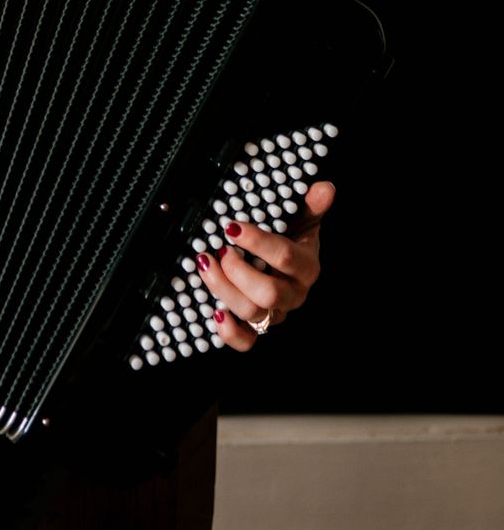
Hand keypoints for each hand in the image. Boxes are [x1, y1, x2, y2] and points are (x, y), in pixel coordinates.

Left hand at [193, 180, 334, 350]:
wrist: (286, 266)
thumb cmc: (291, 238)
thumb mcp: (302, 219)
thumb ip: (312, 205)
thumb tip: (325, 188)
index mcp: (305, 267)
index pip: (285, 257)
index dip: (258, 242)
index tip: (232, 226)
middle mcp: (293, 294)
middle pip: (269, 293)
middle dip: (237, 272)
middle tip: (218, 250)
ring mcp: (276, 314)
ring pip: (253, 313)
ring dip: (223, 290)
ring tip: (205, 264)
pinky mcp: (258, 328)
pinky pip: (246, 341)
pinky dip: (230, 332)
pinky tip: (215, 313)